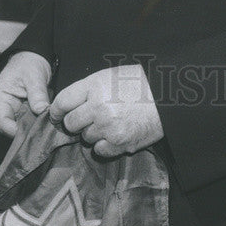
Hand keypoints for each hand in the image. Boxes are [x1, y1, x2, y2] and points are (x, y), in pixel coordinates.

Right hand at [0, 51, 51, 136]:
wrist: (34, 55)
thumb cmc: (29, 62)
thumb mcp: (34, 76)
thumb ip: (37, 94)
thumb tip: (41, 110)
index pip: (2, 123)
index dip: (15, 130)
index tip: (32, 131)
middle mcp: (4, 106)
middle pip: (11, 127)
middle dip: (27, 130)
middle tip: (42, 129)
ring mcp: (14, 109)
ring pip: (21, 125)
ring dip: (33, 126)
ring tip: (46, 124)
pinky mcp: (24, 109)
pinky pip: (30, 120)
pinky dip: (37, 121)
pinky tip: (46, 119)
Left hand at [49, 65, 163, 157]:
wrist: (168, 96)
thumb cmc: (140, 83)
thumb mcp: (111, 76)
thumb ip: (89, 89)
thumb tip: (68, 105)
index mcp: (95, 85)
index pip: (62, 102)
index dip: (56, 111)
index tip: (58, 115)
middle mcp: (98, 106)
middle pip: (70, 123)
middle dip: (76, 123)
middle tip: (88, 118)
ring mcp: (108, 126)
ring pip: (85, 138)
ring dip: (93, 133)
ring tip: (110, 122)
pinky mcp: (119, 143)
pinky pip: (99, 150)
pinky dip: (104, 144)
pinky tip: (115, 133)